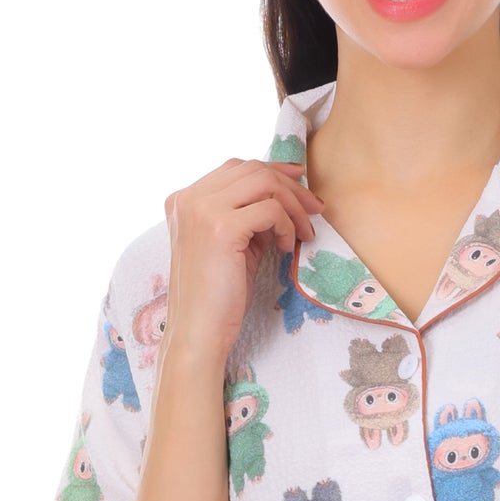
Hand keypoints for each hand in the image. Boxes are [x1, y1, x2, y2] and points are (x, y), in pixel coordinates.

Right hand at [163, 157, 321, 372]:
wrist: (198, 332)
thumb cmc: (217, 297)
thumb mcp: (232, 245)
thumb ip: (246, 216)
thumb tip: (283, 195)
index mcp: (185, 199)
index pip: (236, 167)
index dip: (273, 170)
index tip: (299, 182)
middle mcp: (189, 198)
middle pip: (252, 169)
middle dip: (290, 186)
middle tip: (315, 209)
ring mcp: (202, 210)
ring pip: (263, 183)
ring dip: (293, 205)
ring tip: (305, 233)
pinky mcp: (221, 228)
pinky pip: (270, 209)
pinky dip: (287, 225)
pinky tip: (287, 247)